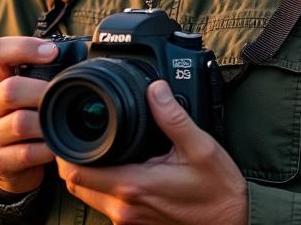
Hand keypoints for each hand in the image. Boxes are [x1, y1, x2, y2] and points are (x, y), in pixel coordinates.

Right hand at [0, 36, 58, 197]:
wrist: (9, 163)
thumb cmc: (27, 117)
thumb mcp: (30, 93)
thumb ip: (48, 76)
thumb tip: (83, 63)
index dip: (24, 47)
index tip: (52, 52)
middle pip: (10, 90)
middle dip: (43, 92)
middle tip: (64, 97)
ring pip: (20, 123)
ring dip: (47, 123)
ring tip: (62, 124)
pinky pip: (27, 153)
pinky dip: (48, 149)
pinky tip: (57, 147)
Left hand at [57, 80, 246, 224]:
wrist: (234, 223)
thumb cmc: (219, 191)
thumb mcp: (200, 147)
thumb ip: (173, 117)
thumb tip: (155, 89)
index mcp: (134, 186)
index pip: (77, 172)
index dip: (65, 151)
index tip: (69, 130)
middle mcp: (124, 208)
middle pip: (75, 185)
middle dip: (72, 159)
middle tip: (82, 133)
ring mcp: (128, 219)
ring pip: (88, 196)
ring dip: (87, 173)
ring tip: (99, 146)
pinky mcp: (135, 224)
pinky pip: (105, 204)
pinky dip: (102, 185)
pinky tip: (119, 165)